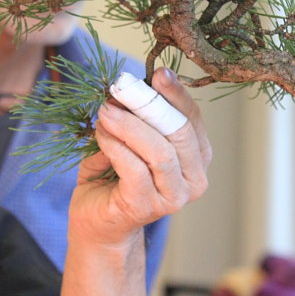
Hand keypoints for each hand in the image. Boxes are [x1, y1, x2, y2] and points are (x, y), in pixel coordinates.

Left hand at [71, 68, 211, 246]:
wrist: (97, 223)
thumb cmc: (114, 176)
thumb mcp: (129, 140)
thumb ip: (135, 117)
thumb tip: (126, 89)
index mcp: (197, 158)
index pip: (193, 119)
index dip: (177, 94)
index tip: (158, 73)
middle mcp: (194, 179)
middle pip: (180, 133)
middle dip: (150, 106)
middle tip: (122, 89)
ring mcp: (173, 197)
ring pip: (160, 151)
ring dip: (129, 125)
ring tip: (105, 111)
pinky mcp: (145, 207)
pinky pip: (134, 168)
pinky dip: (115, 145)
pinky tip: (100, 134)